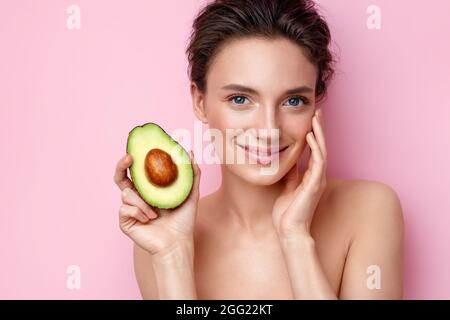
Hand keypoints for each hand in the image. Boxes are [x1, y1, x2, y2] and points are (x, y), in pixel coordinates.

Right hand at [113, 150, 200, 256]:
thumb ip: (191, 173)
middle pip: (120, 177)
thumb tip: (189, 151)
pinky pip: (125, 208)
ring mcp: (130, 209)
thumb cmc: (184, 221)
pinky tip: (149, 220)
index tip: (136, 151)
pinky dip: (138, 212)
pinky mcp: (125, 221)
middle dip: (120, 166)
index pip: (137, 172)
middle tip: (128, 159)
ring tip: (155, 213)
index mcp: (149, 190)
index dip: (133, 160)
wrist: (177, 243)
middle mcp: (137, 197)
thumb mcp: (191, 193)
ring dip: (141, 202)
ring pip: (126, 193)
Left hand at [272, 108, 326, 237]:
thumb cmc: (286, 211)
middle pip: (321, 146)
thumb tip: (287, 158)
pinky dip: (315, 149)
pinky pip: (318, 163)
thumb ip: (291, 172)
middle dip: (320, 128)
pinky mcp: (315, 185)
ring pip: (322, 151)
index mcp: (311, 176)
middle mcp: (317, 176)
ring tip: (317, 117)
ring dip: (320, 133)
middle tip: (318, 111)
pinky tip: (311, 137)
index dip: (314, 133)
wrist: (288, 230)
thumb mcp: (287, 186)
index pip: (315, 150)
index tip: (311, 118)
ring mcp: (318, 180)